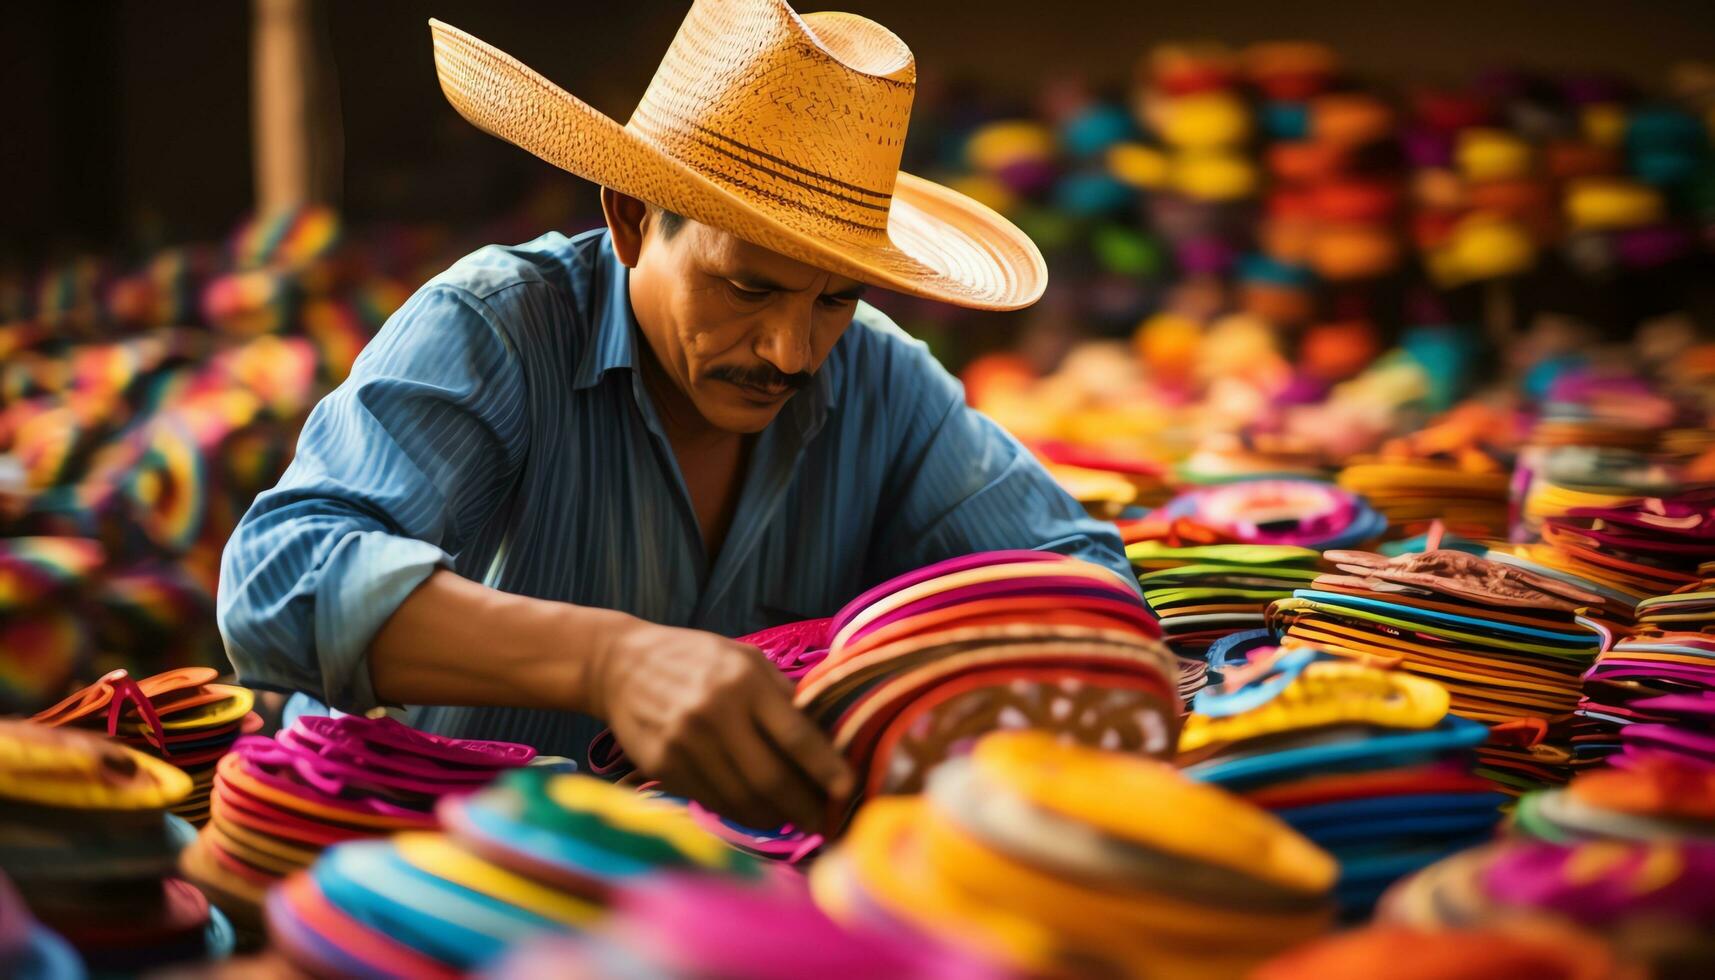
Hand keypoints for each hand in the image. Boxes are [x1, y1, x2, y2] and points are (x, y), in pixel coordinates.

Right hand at [589, 620, 852, 832]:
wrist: (620, 666)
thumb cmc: (696, 659)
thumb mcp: (745, 659)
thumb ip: (783, 695)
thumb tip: (829, 740)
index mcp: (743, 681)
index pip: (795, 735)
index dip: (826, 769)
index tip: (849, 792)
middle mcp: (714, 713)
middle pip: (771, 779)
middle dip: (806, 809)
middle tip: (828, 824)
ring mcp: (684, 743)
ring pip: (742, 799)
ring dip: (776, 817)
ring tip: (797, 819)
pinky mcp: (662, 766)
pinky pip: (713, 801)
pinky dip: (742, 813)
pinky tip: (759, 811)